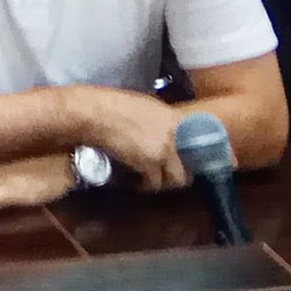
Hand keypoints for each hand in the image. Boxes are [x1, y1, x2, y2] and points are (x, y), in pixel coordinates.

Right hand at [72, 88, 189, 189]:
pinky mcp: (150, 164)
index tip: (184, 162)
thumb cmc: (110, 105)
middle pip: (189, 164)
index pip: (196, 143)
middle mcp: (174, 134)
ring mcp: (164, 150)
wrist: (94, 113)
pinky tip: (136, 183)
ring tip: (150, 181)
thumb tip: (162, 131)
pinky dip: (145, 186)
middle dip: (178, 173)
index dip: (190, 156)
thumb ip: (159, 120)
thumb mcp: (143, 106)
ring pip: (176, 178)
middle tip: (166, 176)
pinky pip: (154, 183)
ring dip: (163, 182)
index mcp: (174, 117)